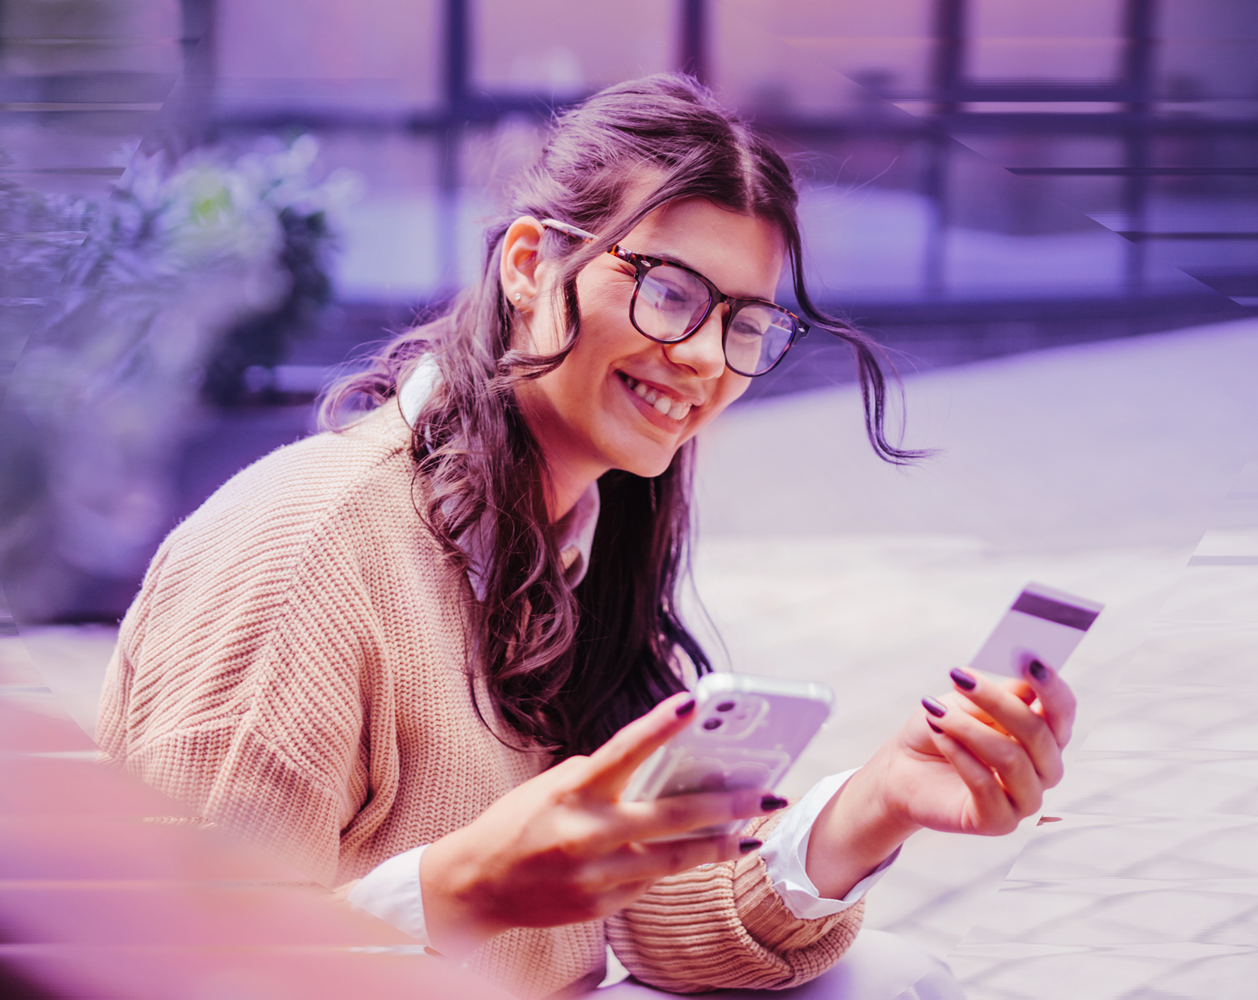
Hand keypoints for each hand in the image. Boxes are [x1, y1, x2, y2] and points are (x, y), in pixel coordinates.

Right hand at [420, 692, 782, 956]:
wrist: (476, 888)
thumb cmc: (518, 822)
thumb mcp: (553, 786)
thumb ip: (602, 776)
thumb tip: (658, 770)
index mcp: (573, 792)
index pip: (623, 751)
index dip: (659, 726)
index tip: (694, 703)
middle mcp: (586, 833)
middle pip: (671, 818)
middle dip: (726, 806)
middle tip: (766, 795)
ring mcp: (595, 875)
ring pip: (673, 861)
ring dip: (718, 847)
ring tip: (751, 836)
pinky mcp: (600, 907)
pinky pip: (648, 884)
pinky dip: (673, 868)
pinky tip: (696, 858)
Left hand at [806, 660, 1075, 898]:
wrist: (903, 768)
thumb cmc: (941, 730)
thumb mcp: (965, 702)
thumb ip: (1000, 694)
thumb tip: (1028, 679)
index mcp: (1044, 735)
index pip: (1063, 711)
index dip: (1052, 686)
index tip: (1030, 658)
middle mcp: (1044, 769)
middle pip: (1038, 733)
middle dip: (997, 700)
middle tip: (959, 676)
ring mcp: (1025, 799)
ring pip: (1010, 758)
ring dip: (968, 728)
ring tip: (935, 712)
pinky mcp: (999, 821)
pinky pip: (986, 785)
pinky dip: (959, 754)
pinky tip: (939, 735)